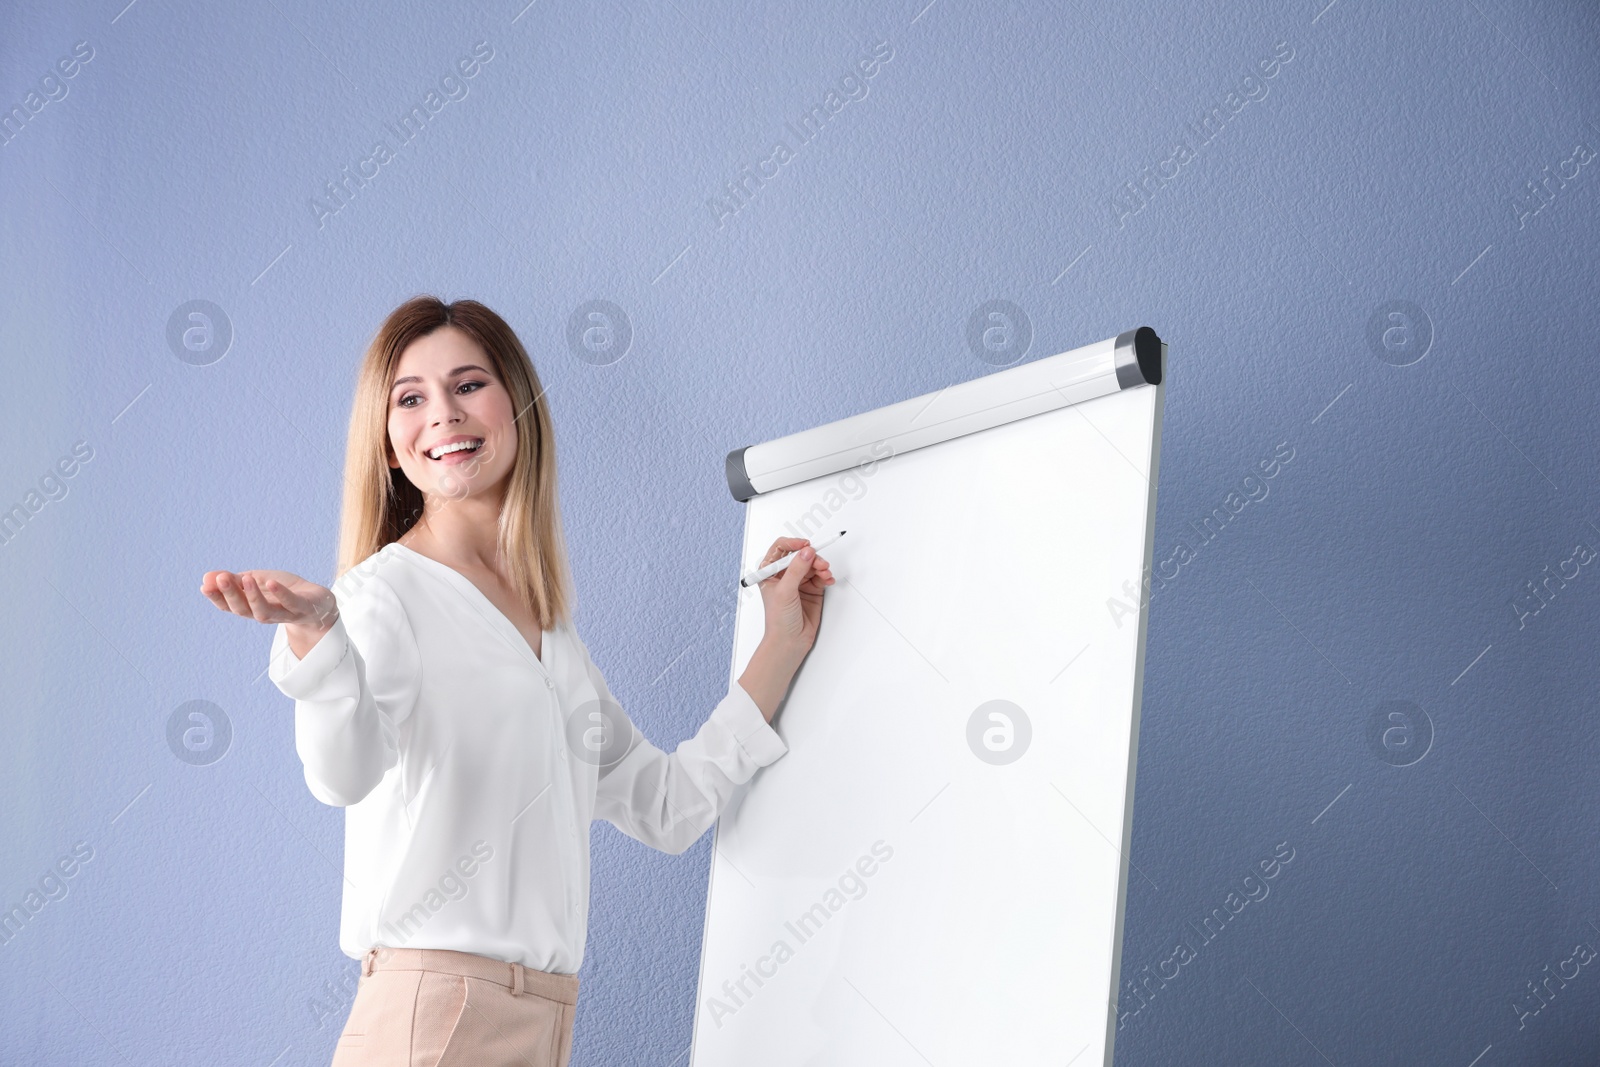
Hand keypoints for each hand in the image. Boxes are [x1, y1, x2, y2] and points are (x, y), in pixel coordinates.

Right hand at [200, 569, 337, 630]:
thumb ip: (234, 580)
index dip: (217, 597)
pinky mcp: (303, 609)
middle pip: (243, 610)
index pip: (229, 606)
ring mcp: (284, 614)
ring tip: (246, 579)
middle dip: (230, 594)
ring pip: (264, 612)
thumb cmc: (283, 591)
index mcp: (251, 607)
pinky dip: (282, 594)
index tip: (205, 586)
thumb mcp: (256, 581)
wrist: (318, 602)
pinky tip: (272, 583)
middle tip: (220, 579)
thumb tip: (206, 576)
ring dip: (253, 596)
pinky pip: (291, 604)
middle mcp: (264, 614)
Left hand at [751, 536, 833, 668]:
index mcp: (770, 572)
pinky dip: (826, 575)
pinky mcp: (811, 590)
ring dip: (821, 566)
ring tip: (825, 573)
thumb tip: (806, 552)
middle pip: (800, 555)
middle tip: (820, 564)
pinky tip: (828, 580)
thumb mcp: (785, 591)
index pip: (781, 548)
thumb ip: (796, 570)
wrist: (790, 642)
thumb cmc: (778, 621)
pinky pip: (821, 576)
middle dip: (812, 557)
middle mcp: (784, 575)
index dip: (794, 543)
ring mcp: (798, 582)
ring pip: (812, 564)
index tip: (806, 545)